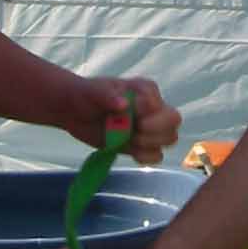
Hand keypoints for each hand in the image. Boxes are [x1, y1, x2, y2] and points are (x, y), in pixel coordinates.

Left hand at [61, 76, 181, 164]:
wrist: (74, 112)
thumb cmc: (87, 94)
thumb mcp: (94, 91)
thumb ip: (108, 95)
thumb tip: (124, 104)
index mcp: (145, 91)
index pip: (158, 104)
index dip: (145, 113)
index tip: (125, 112)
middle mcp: (152, 108)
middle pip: (173, 122)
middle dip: (155, 131)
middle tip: (134, 131)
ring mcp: (148, 128)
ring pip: (169, 139)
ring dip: (150, 144)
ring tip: (130, 141)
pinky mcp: (139, 145)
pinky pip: (155, 156)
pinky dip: (145, 157)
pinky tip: (131, 151)